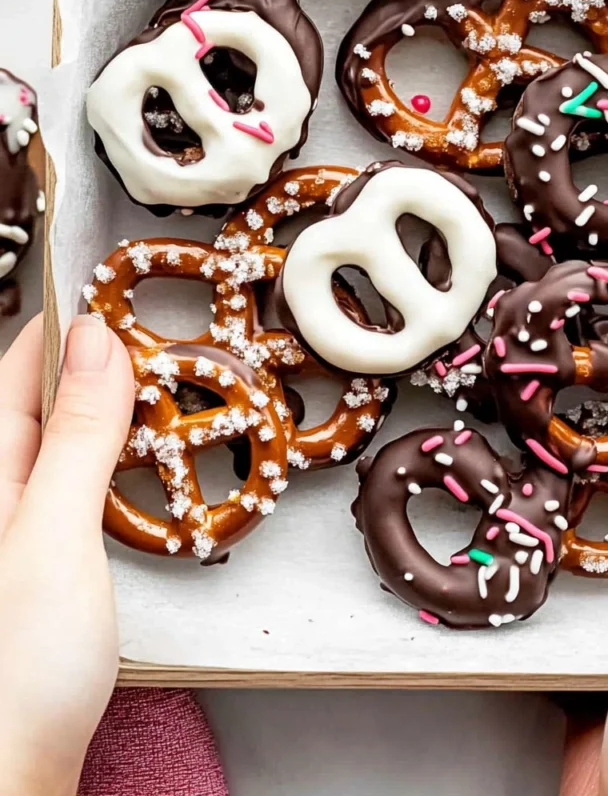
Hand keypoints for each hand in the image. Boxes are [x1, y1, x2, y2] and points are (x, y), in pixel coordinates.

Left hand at [0, 315, 133, 795]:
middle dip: (96, 362)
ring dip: (111, 410)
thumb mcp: (54, 534)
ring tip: (163, 383)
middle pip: (41, 403)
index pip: (16, 372)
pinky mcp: (45, 558)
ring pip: (64, 443)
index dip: (64, 325)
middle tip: (158, 331)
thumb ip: (78, 437)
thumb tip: (97, 343)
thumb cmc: (15, 666)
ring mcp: (18, 526)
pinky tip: (145, 460)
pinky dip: (114, 460)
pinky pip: (77, 484)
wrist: (9, 772)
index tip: (114, 289)